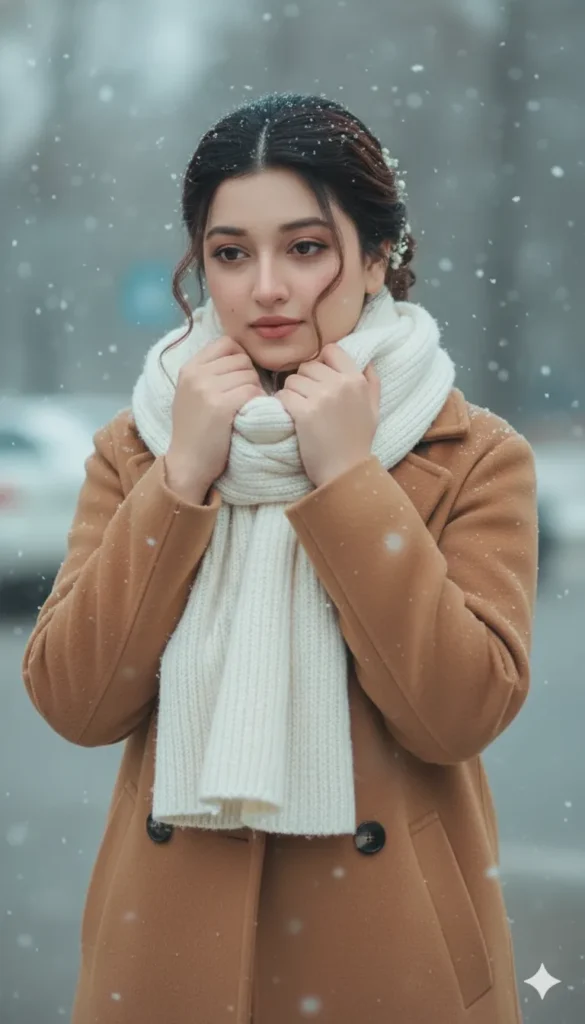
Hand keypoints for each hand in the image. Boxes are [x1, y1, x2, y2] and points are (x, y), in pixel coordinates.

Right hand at [165, 335, 263, 499]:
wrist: (187, 463)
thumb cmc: (195, 431)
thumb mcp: (192, 394)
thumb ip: (209, 373)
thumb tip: (239, 355)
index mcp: (189, 368)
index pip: (226, 343)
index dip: (240, 357)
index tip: (239, 377)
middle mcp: (196, 374)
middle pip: (241, 359)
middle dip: (250, 376)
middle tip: (245, 397)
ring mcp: (207, 389)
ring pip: (249, 374)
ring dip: (255, 390)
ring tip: (246, 406)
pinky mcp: (220, 406)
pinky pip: (252, 391)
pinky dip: (258, 401)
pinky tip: (250, 413)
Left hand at [275, 344, 379, 487]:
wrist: (345, 472)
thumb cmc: (358, 442)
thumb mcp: (374, 409)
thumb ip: (372, 383)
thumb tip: (366, 361)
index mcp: (357, 380)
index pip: (331, 350)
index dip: (321, 362)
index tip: (318, 379)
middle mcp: (340, 384)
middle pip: (307, 366)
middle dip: (304, 381)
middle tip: (308, 400)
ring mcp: (322, 398)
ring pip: (292, 380)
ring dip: (291, 393)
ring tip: (300, 409)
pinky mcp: (304, 413)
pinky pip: (283, 395)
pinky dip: (283, 405)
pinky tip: (292, 416)